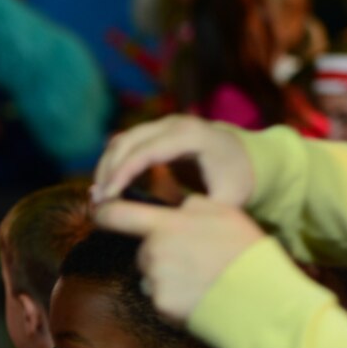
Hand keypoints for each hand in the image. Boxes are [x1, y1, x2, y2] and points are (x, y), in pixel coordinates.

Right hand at [91, 114, 256, 209]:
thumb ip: (197, 212)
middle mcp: (175, 123)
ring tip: (99, 196)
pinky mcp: (158, 131)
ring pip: (123, 139)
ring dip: (106, 166)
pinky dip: (115, 162)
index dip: (123, 174)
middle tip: (97, 202)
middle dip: (108, 171)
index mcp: (193, 136)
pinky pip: (128, 142)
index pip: (146, 152)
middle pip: (128, 141)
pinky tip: (108, 186)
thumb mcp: (225, 201)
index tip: (108, 198)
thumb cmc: (238, 181)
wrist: (249, 158)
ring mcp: (165, 124)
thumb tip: (165, 224)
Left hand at [92, 195, 266, 322]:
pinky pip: (159, 298)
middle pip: (142, 250)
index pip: (116, 213)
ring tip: (203, 279)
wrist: (259, 300)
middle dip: (158, 253)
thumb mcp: (225, 213)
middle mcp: (154, 252)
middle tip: (194, 259)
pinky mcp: (160, 307)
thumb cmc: (245, 253)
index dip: (102, 211)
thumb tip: (178, 206)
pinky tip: (200, 296)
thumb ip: (193, 205)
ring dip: (167, 277)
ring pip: (151, 275)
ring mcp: (155, 282)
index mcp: (167, 224)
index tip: (99, 211)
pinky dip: (174, 298)